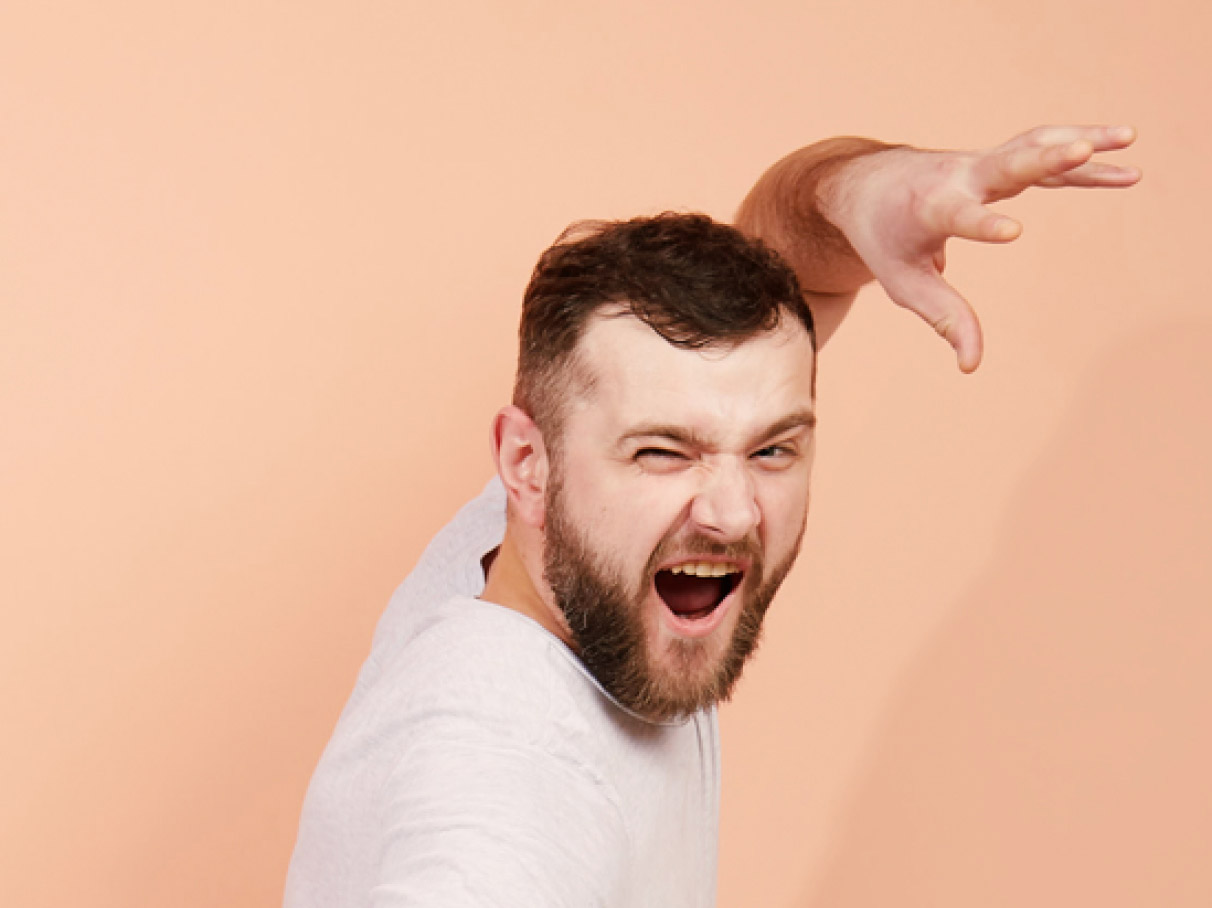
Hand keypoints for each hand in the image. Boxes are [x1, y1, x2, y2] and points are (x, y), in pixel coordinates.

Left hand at [822, 125, 1140, 371]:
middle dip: (1044, 157)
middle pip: (1005, 164)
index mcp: (929, 209)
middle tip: (1083, 147)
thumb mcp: (902, 283)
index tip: (1014, 232)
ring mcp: (980, 164)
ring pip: (1033, 146)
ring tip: (1129, 138)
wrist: (865, 186)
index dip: (984, 225)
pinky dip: (1082, 160)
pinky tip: (1125, 164)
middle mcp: (958, 178)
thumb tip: (972, 365)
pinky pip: (1044, 155)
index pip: (959, 217)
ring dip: (1080, 142)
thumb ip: (943, 318)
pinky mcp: (998, 161)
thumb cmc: (884, 238)